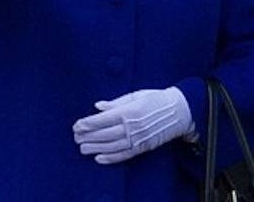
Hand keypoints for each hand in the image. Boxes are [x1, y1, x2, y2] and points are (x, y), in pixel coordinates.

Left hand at [72, 87, 194, 163]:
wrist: (178, 111)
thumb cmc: (155, 99)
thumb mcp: (135, 95)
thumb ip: (115, 102)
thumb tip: (97, 106)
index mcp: (129, 110)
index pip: (103, 119)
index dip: (88, 123)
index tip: (77, 125)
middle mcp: (132, 126)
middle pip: (105, 134)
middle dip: (88, 136)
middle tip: (75, 138)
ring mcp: (138, 138)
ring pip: (112, 146)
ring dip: (95, 148)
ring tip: (82, 149)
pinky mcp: (143, 146)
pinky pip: (124, 154)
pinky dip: (111, 158)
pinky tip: (99, 158)